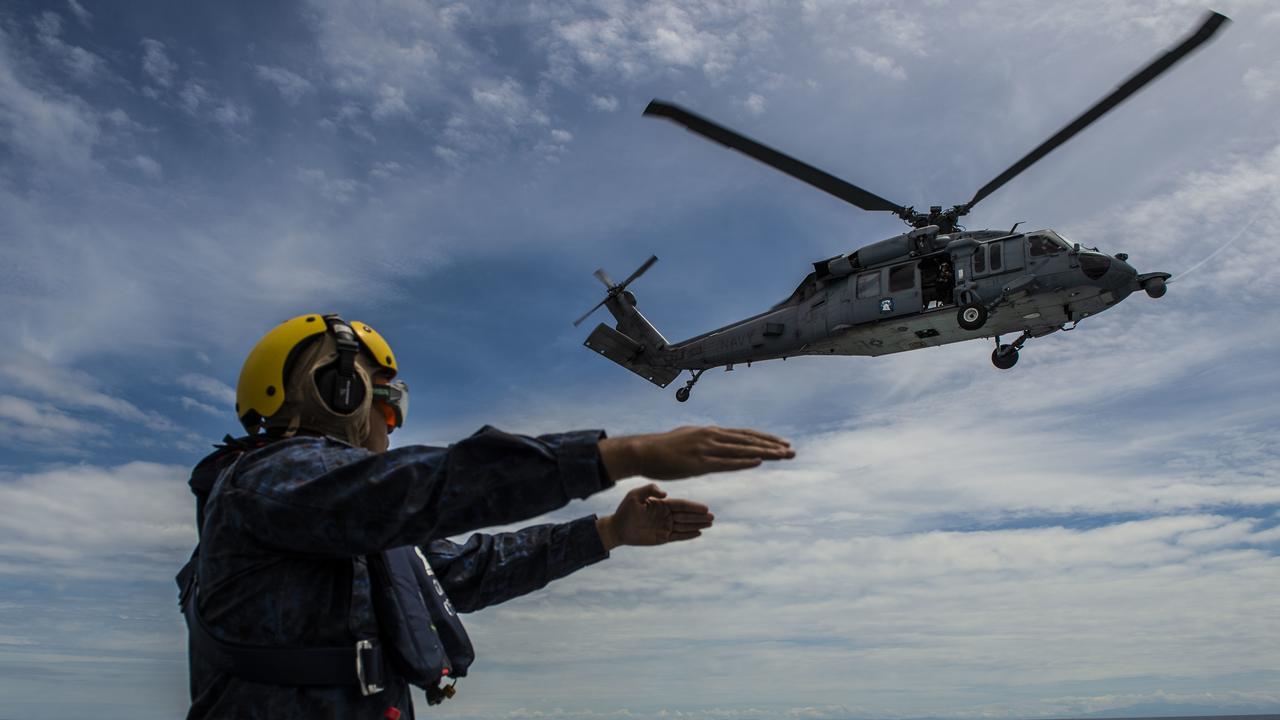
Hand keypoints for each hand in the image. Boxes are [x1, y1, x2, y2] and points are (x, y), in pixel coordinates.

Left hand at [595, 484, 713, 549]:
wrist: (617, 528)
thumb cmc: (625, 509)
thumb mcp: (635, 495)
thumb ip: (650, 489)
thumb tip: (666, 493)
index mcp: (662, 504)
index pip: (681, 505)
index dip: (693, 506)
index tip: (705, 508)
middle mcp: (666, 514)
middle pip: (686, 515)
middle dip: (699, 516)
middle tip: (712, 517)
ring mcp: (665, 526)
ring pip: (685, 526)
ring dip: (697, 524)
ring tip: (709, 524)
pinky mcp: (663, 537)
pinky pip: (678, 537)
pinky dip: (688, 535)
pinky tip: (699, 533)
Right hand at [598, 426, 793, 481]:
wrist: (643, 451)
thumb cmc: (663, 449)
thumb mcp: (688, 439)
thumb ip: (704, 441)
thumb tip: (715, 441)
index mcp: (710, 432)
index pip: (744, 435)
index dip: (764, 439)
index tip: (782, 443)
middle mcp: (711, 436)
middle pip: (748, 440)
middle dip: (772, 445)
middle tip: (792, 451)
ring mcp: (705, 449)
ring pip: (742, 450)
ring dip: (765, 453)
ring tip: (784, 456)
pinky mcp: (698, 463)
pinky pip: (726, 463)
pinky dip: (744, 461)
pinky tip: (758, 462)